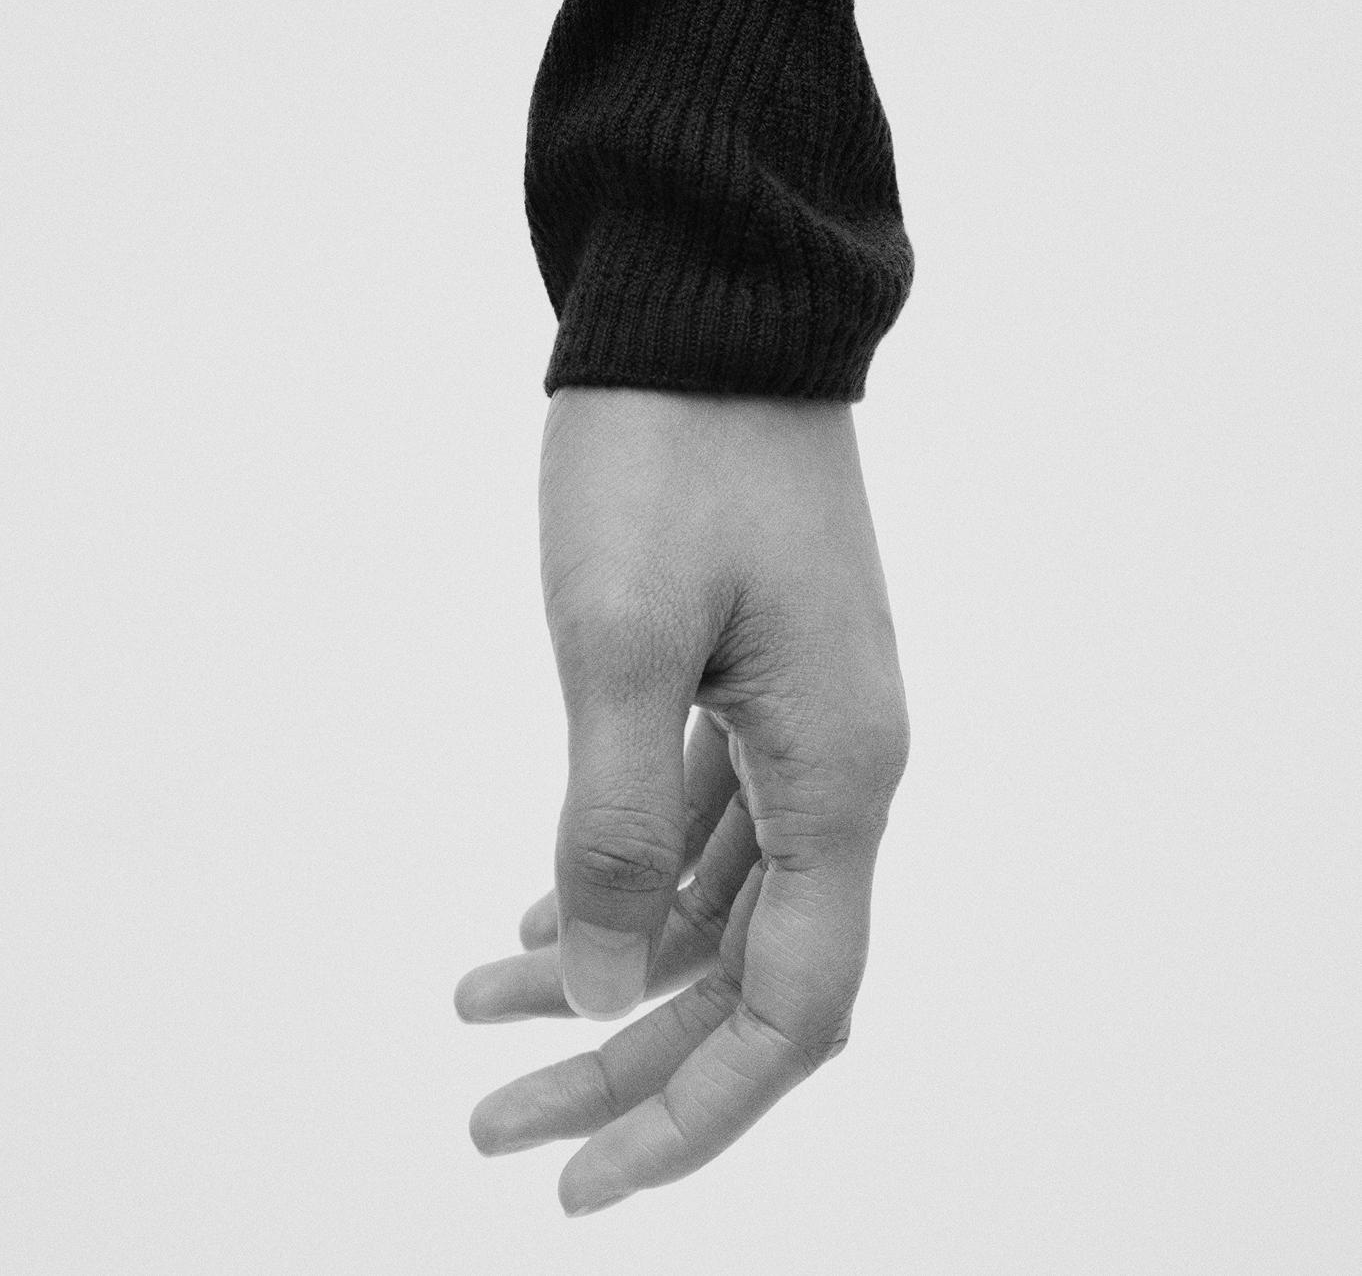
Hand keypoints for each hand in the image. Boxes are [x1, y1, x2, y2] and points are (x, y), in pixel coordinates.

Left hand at [455, 386, 909, 1214]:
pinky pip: (700, 827)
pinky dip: (627, 884)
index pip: (789, 1009)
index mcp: (838, 775)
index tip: (577, 1179)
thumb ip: (619, 823)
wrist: (712, 314)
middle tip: (495, 1117)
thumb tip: (610, 987)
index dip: (690, 1112)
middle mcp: (840, 770)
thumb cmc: (672, 455)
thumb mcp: (622, 643)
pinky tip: (545, 919)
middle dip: (628, 1063)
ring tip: (482, 1016)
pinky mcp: (754, 686)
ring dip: (614, 975)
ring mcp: (801, 727)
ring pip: (717, 905)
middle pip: (746, 975)